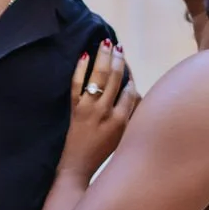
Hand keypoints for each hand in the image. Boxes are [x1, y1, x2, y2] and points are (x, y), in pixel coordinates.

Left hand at [60, 40, 137, 181]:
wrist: (77, 166)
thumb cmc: (103, 153)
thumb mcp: (123, 137)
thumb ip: (130, 115)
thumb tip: (134, 93)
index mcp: (121, 120)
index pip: (130, 92)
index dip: (130, 79)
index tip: (128, 69)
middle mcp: (106, 112)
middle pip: (115, 79)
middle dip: (118, 61)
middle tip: (120, 47)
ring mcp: (89, 109)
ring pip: (98, 77)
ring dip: (103, 57)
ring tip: (106, 43)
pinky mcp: (74, 109)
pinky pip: (76, 84)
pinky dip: (80, 69)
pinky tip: (84, 55)